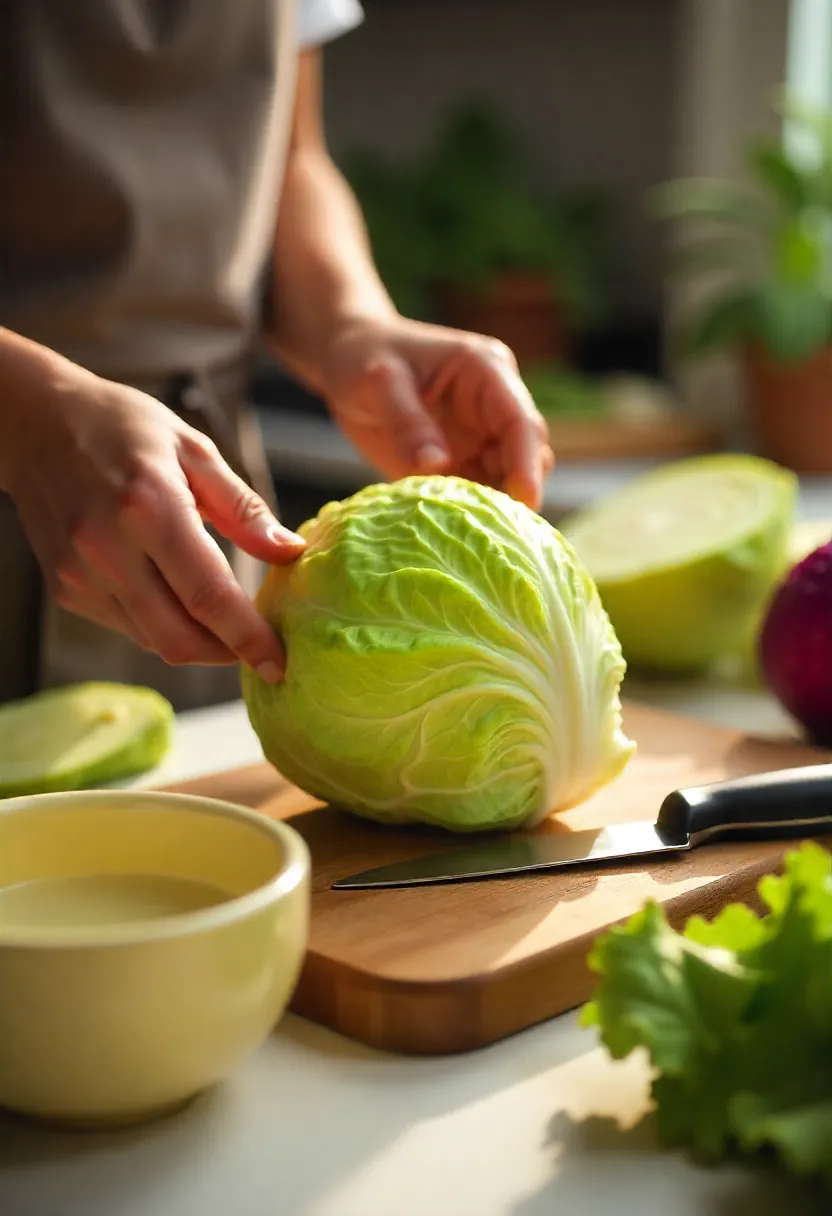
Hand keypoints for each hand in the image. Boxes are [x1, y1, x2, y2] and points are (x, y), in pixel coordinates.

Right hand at [2, 354, 303, 678]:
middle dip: (226, 654)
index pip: (209, 596)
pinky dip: (162, 625)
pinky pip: (128, 627)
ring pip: (153, 640)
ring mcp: (81, 574)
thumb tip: (289, 553)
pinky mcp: (67, 588)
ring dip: (197, 643)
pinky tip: (179, 600)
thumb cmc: (122, 428)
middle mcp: (108, 549)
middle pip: (179, 637)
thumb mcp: (195, 451)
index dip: (249, 639)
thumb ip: (244, 509)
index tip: (280, 663)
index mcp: (149, 508)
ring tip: (226, 624)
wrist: (34, 423)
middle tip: (259, 649)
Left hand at [319, 317, 553, 510]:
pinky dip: (472, 511)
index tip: (526, 500)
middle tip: (496, 529)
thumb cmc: (362, 357)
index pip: (520, 421)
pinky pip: (478, 491)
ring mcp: (480, 436)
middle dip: (517, 490)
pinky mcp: (461, 462)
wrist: (345, 360)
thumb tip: (437, 465)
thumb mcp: (380, 382)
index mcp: (486, 372)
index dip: (527, 462)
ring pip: (508, 479)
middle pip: (526, 455)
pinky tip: (454, 530)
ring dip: (496, 505)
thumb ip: (407, 422)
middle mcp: (493, 406)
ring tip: (474, 534)